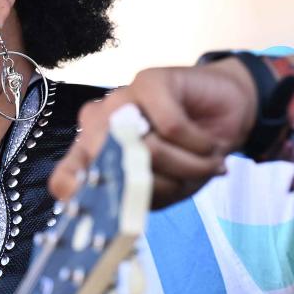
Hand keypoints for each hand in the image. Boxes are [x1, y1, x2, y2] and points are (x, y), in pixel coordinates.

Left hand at [49, 62, 257, 208]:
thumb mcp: (167, 187)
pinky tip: (208, 143)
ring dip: (188, 165)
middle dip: (159, 185)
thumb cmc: (190, 153)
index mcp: (93, 153)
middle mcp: (99, 124)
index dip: (80, 198)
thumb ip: (141, 195)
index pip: (64, 179)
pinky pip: (172, 126)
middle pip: (115, 168)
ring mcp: (121, 98)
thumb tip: (127, 205)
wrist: (229, 112)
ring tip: (206, 162)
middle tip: (185, 183)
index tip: (113, 212)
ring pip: (148, 148)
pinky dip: (199, 144)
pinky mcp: (149, 80)